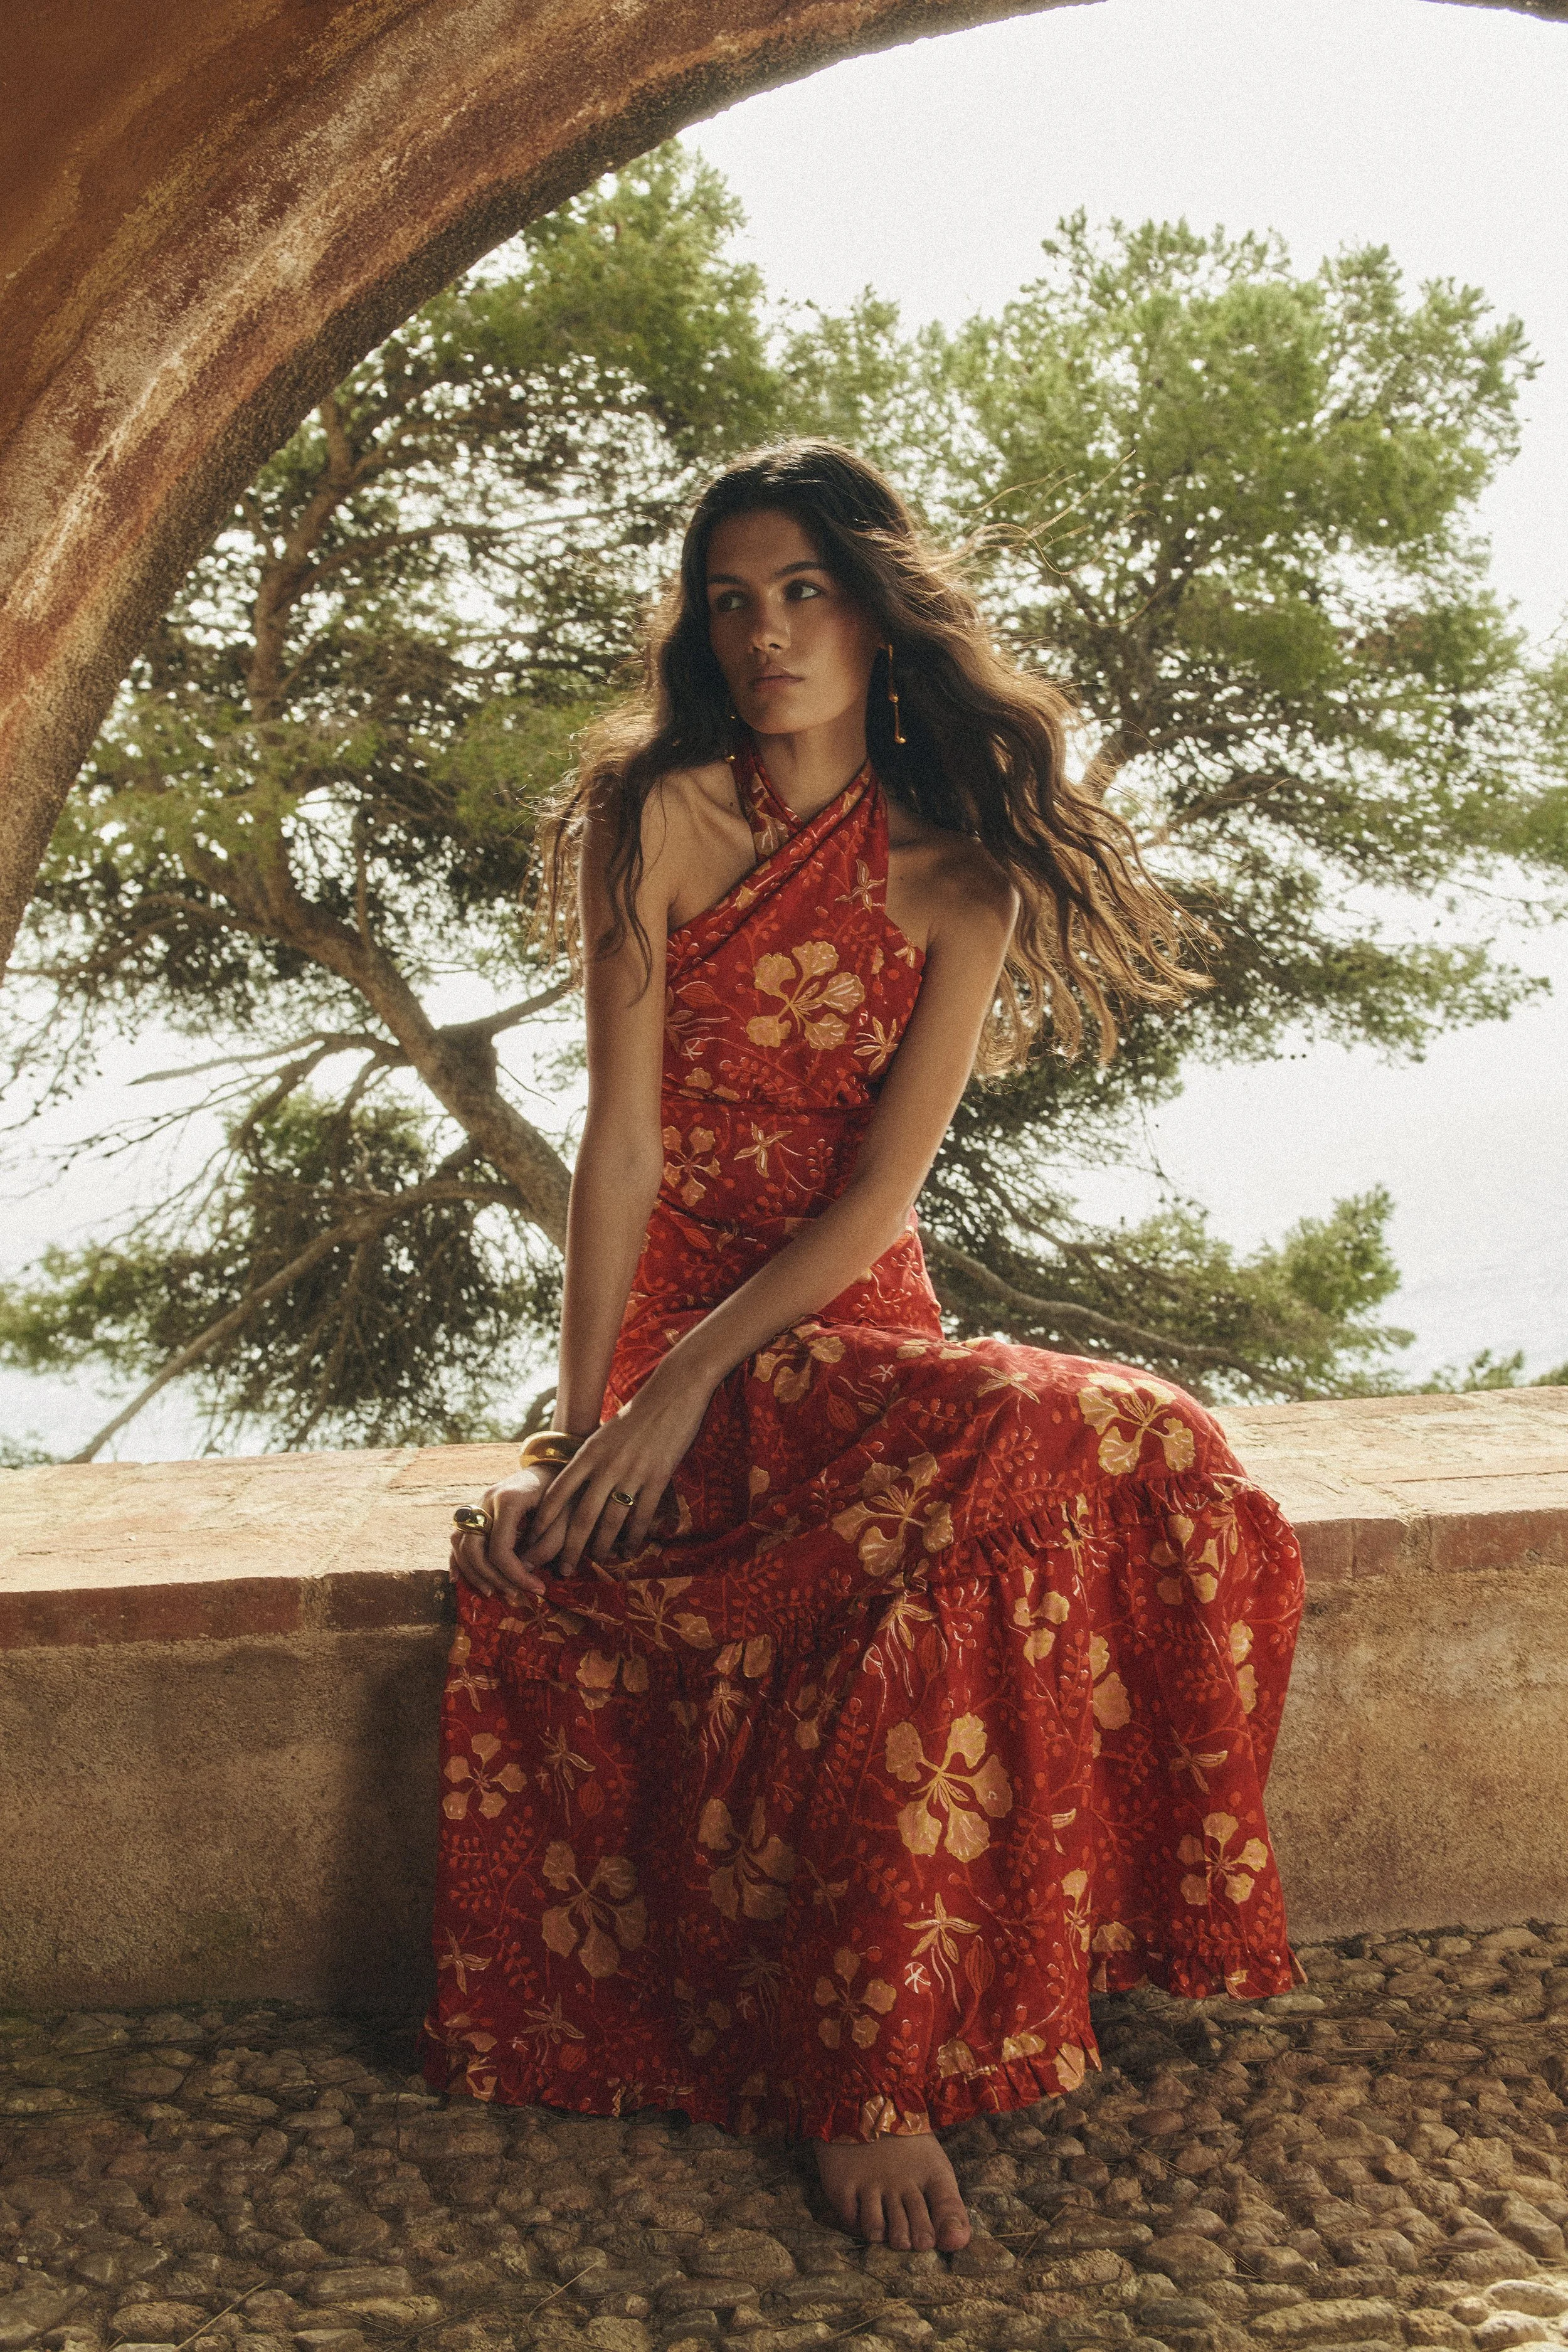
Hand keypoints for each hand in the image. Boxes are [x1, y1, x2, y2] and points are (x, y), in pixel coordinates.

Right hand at [449, 1463, 555, 1599]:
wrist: (553, 1467)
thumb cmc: (563, 1492)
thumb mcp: (566, 1518)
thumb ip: (548, 1545)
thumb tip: (525, 1568)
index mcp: (509, 1499)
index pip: (500, 1548)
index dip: (516, 1574)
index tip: (537, 1588)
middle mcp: (487, 1500)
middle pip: (474, 1548)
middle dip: (493, 1577)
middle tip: (516, 1594)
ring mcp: (478, 1504)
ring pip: (460, 1544)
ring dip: (473, 1572)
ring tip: (493, 1592)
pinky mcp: (476, 1511)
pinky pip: (458, 1537)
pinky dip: (456, 1560)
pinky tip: (458, 1579)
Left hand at [518, 1365, 714, 1578]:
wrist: (671, 1394)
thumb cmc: (636, 1415)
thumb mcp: (603, 1435)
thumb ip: (589, 1460)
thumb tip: (573, 1485)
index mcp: (588, 1453)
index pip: (558, 1492)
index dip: (544, 1520)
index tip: (533, 1540)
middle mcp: (606, 1465)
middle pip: (581, 1516)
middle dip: (569, 1547)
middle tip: (562, 1570)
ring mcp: (632, 1473)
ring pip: (611, 1521)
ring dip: (602, 1547)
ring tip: (598, 1562)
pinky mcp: (658, 1477)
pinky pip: (642, 1516)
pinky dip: (634, 1538)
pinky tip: (629, 1550)